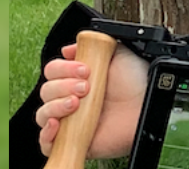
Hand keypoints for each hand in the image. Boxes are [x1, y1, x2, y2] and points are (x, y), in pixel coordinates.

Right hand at [36, 42, 148, 158]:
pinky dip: (46, 133)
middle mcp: (69, 98)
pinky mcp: (70, 140)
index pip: (52, 70)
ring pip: (42, 113)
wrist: (145, 106)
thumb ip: (94, 46)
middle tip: (86, 88)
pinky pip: (45, 142)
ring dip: (55, 106)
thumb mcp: (119, 54)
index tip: (85, 70)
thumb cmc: (136, 83)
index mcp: (77, 78)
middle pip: (45, 91)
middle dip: (63, 86)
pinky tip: (58, 124)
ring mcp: (69, 120)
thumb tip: (68, 49)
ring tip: (77, 103)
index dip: (63, 68)